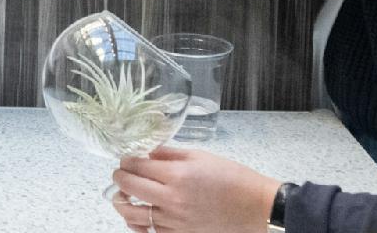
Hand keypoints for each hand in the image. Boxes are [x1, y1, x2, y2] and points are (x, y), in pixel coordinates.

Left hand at [111, 146, 280, 232]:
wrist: (257, 207)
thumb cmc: (233, 178)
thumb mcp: (200, 156)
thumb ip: (169, 154)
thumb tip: (147, 151)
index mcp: (176, 175)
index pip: (135, 165)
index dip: (126, 160)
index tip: (127, 158)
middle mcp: (172, 199)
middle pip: (129, 186)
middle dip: (119, 177)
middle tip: (120, 173)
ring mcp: (175, 221)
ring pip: (132, 213)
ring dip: (122, 202)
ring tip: (122, 196)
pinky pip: (150, 232)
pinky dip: (138, 224)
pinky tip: (137, 216)